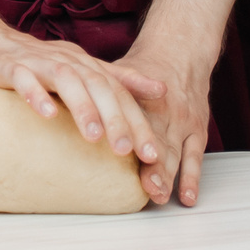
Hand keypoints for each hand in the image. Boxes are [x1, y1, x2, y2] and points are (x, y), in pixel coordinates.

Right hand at [0, 28, 164, 186]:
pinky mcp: (8, 67)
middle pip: (97, 85)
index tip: (151, 154)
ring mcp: (36, 62)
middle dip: (115, 118)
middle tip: (127, 150)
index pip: (118, 92)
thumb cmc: (34, 64)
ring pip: (66, 79)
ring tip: (94, 136)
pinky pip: (23, 78)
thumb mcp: (80, 70)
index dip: (136, 121)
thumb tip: (161, 90)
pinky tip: (47, 114)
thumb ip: (118, 80)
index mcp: (84, 64)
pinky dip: (36, 94)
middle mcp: (66, 60)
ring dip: (82, 107)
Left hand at [111, 40, 212, 206]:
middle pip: (158, 141)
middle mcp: (166, 111)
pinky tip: (186, 197)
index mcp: (142, 97)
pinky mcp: (196, 132)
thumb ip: (95, 88)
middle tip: (145, 188)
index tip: (120, 153)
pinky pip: (196, 158)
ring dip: (169, 174)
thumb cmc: (144, 65)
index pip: (135, 119)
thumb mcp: (119, 71)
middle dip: (153, 166)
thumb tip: (52, 95)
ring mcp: (184, 122)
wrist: (181, 53)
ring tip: (158, 194)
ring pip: (176, 152)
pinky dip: (191, 178)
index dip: (128, 134)